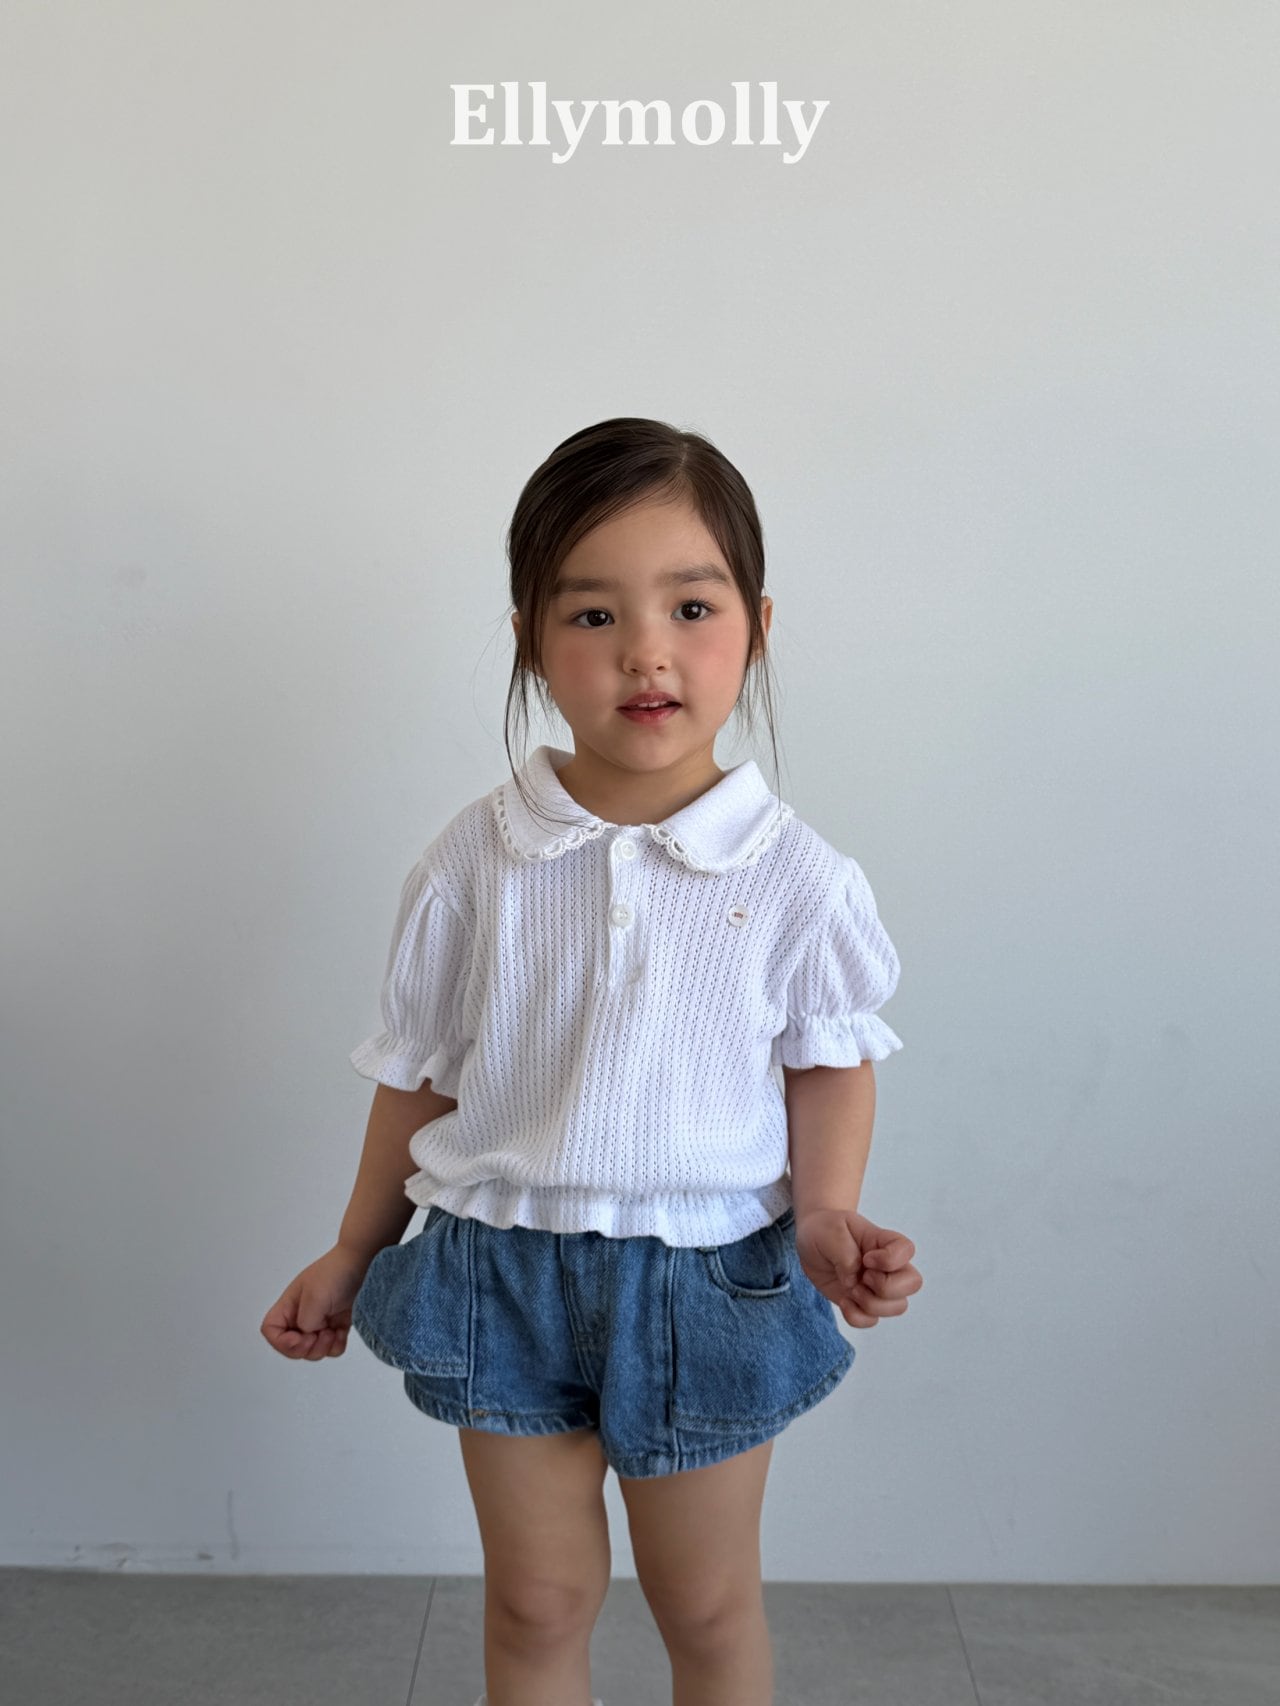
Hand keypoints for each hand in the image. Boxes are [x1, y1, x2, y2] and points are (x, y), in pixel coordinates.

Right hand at [259, 1245, 368, 1360]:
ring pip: (313, 1351)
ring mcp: (320, 1321)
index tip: (299, 1338)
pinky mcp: (337, 1325)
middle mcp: (302, 1314)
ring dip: (323, 1348)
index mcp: (290, 1305)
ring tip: (333, 1331)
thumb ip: (305, 1322)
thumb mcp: (315, 1297)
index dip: (281, 1341)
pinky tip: (343, 1331)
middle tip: (320, 1336)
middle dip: (306, 1348)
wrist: (364, 1262)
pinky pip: (331, 1348)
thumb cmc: (337, 1273)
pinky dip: (337, 1345)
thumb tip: (308, 1333)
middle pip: (292, 1347)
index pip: (271, 1330)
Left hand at [794, 1209, 921, 1328]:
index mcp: (882, 1241)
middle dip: (886, 1287)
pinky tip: (844, 1300)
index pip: (907, 1250)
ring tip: (851, 1289)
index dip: (890, 1260)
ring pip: (898, 1307)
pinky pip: (872, 1321)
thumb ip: (844, 1253)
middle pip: (913, 1283)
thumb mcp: (830, 1231)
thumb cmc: (824, 1230)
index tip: (866, 1258)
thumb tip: (853, 1280)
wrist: (810, 1243)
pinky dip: (857, 1316)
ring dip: (871, 1304)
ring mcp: (877, 1287)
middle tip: (863, 1277)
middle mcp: (887, 1266)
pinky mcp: (863, 1303)